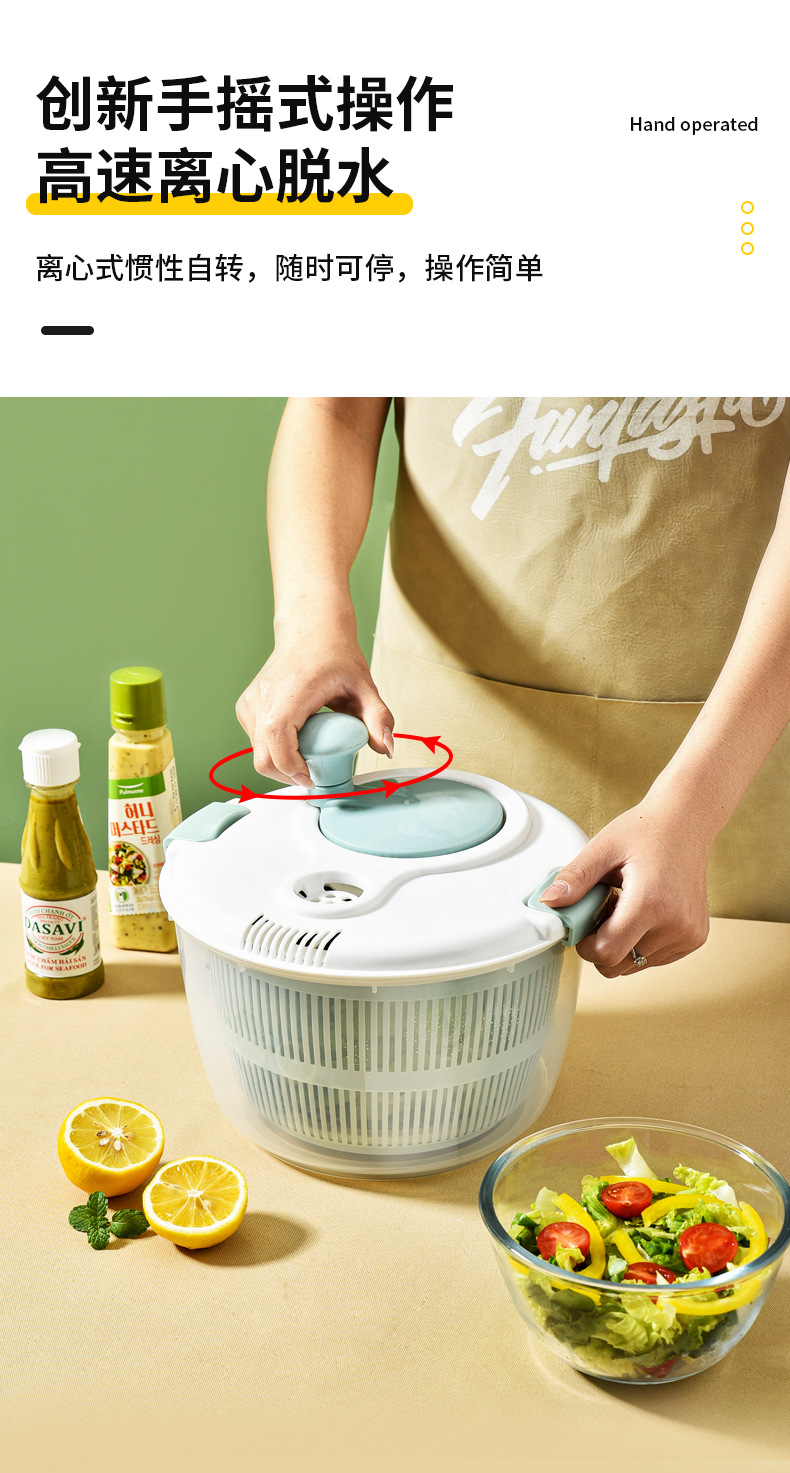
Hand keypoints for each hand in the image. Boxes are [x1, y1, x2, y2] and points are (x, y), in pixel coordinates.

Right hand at [235, 618, 393, 783]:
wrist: (311, 631)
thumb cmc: (333, 654)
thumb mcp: (364, 686)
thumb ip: (378, 718)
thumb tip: (387, 748)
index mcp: (288, 692)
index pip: (278, 741)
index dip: (293, 769)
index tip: (313, 778)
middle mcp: (262, 697)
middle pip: (263, 757)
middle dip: (288, 775)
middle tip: (314, 775)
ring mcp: (250, 703)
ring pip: (258, 753)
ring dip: (282, 763)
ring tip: (308, 754)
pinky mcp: (246, 708)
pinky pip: (257, 742)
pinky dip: (275, 750)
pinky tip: (297, 740)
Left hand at [539, 798, 710, 975]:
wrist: (686, 821)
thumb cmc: (647, 830)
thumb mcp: (603, 848)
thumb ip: (575, 878)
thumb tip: (549, 902)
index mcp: (652, 904)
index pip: (608, 954)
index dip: (586, 946)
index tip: (582, 926)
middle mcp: (676, 925)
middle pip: (622, 965)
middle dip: (603, 944)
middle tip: (604, 910)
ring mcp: (689, 934)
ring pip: (637, 964)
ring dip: (623, 943)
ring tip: (626, 906)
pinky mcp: (695, 938)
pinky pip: (656, 958)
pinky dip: (642, 942)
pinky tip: (644, 912)